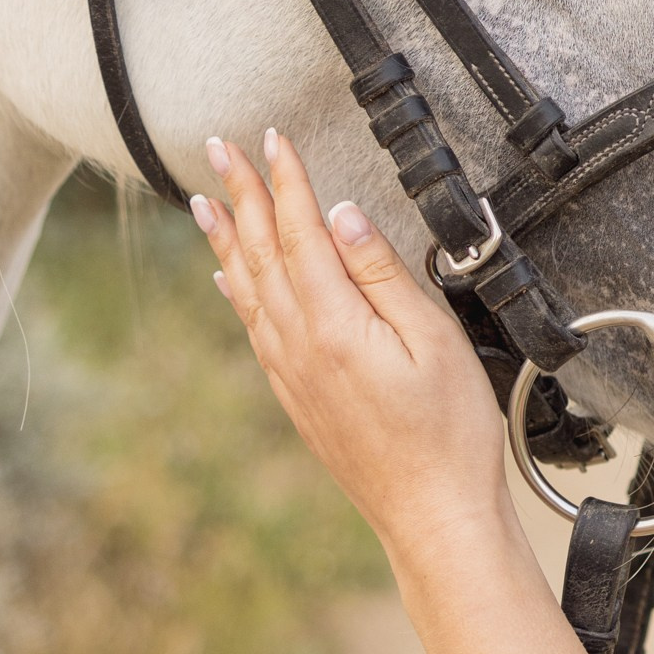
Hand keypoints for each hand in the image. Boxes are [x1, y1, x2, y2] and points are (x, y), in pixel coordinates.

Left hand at [190, 130, 514, 572]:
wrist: (430, 515)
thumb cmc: (449, 433)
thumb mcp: (434, 340)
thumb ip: (382, 274)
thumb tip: (341, 217)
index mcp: (334, 325)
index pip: (302, 233)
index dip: (286, 181)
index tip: (273, 138)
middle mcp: (298, 346)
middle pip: (262, 253)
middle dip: (241, 194)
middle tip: (218, 147)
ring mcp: (291, 374)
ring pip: (246, 288)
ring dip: (226, 238)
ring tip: (204, 199)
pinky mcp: (295, 396)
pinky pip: (252, 326)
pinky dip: (236, 290)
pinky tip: (227, 277)